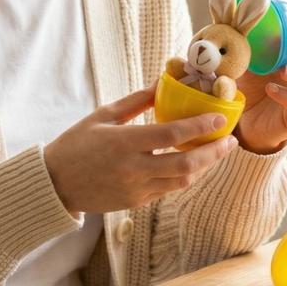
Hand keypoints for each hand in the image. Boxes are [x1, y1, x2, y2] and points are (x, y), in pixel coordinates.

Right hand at [43, 85, 238, 214]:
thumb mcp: (103, 115)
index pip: (172, 135)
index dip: (200, 126)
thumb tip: (162, 82)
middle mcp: (133, 169)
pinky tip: (194, 164)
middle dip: (213, 153)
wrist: (55, 183)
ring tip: (217, 152)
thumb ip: (136, 101)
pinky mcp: (135, 203)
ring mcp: (135, 189)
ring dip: (204, 167)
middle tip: (230, 141)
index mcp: (124, 143)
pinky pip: (168, 190)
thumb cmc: (77, 143)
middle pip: (186, 165)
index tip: (219, 117)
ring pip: (182, 182)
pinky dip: (185, 177)